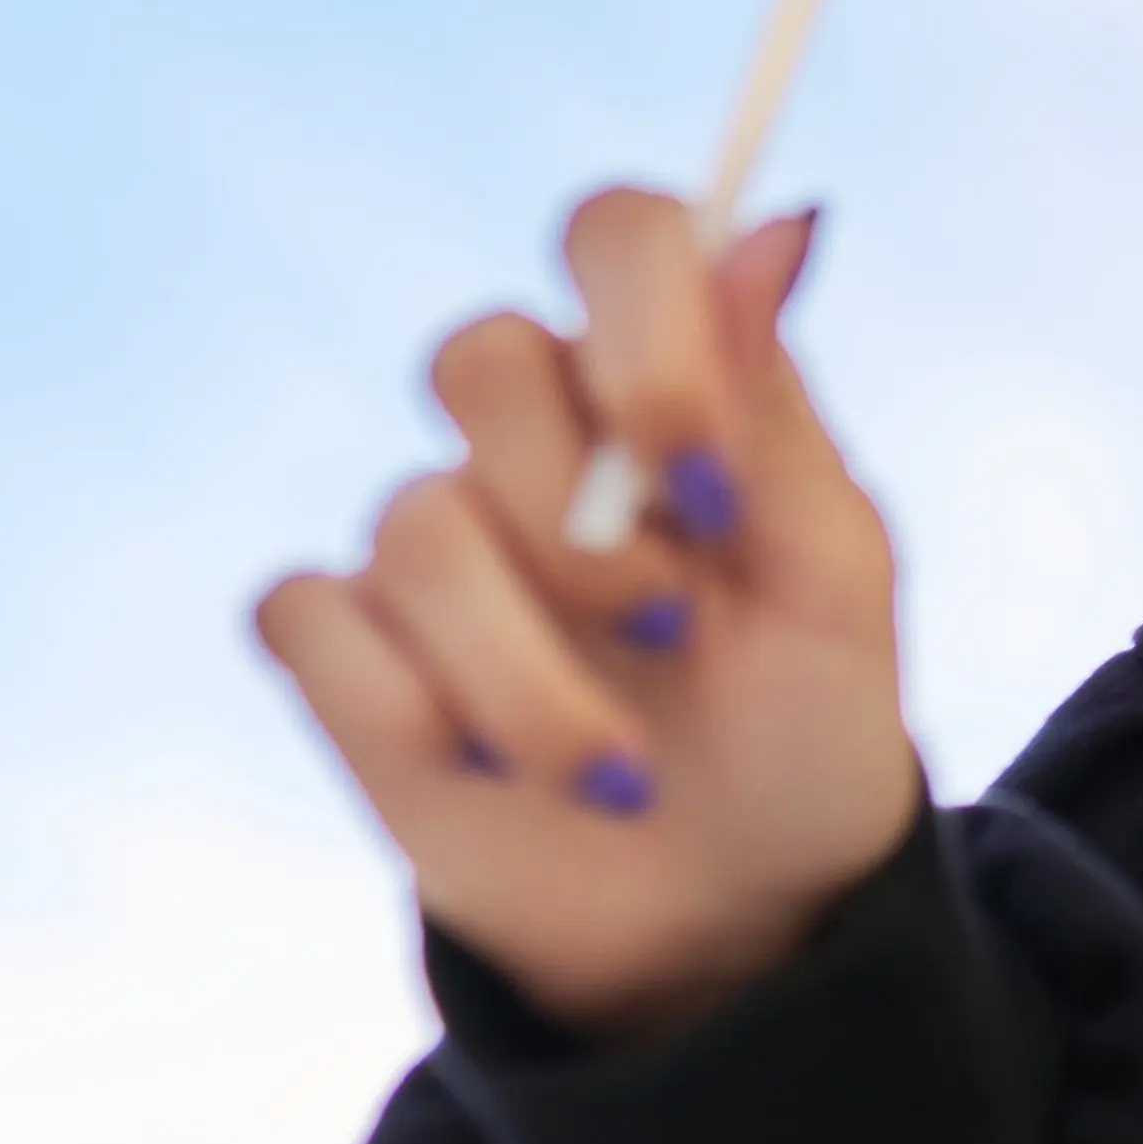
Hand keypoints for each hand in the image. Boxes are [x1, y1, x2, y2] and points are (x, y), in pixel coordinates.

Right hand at [253, 190, 923, 1042]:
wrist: (734, 919)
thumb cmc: (809, 728)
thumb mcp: (836, 585)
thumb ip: (783, 415)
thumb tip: (776, 224)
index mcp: (670, 384)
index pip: (620, 233)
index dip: (642, 324)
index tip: (699, 471)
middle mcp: (536, 438)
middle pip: (475, 355)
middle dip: (578, 520)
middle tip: (669, 629)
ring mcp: (432, 540)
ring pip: (409, 522)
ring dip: (525, 676)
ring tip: (619, 771)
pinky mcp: (345, 652)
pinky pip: (306, 616)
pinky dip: (401, 711)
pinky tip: (490, 775)